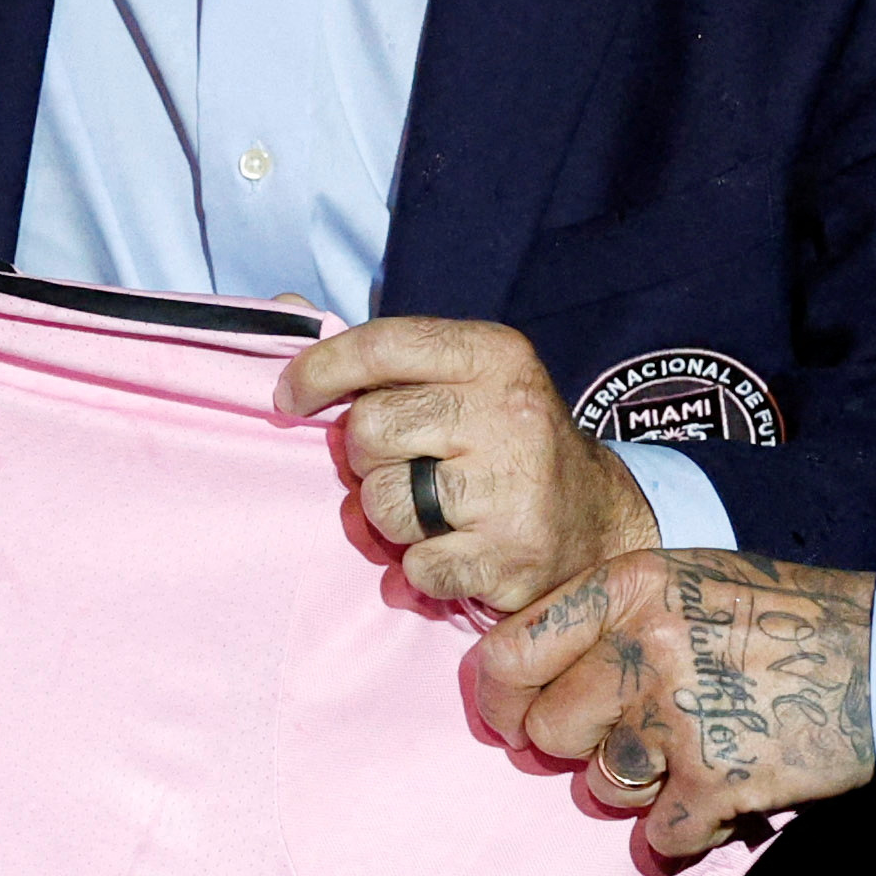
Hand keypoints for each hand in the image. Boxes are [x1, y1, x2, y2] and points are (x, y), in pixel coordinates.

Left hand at [277, 316, 657, 617]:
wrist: (597, 520)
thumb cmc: (504, 443)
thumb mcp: (462, 377)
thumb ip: (380, 355)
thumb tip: (279, 307)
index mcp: (494, 355)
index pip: (383, 345)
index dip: (320, 370)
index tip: (290, 398)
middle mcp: (509, 412)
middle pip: (369, 430)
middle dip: (367, 458)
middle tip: (404, 467)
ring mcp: (512, 485)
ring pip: (382, 503)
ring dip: (393, 519)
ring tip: (435, 512)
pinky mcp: (511, 554)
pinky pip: (415, 566)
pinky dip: (423, 569)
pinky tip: (458, 551)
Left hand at [471, 548, 875, 859]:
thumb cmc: (778, 618)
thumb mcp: (685, 579)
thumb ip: (606, 615)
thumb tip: (518, 673)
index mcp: (628, 586)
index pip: (506, 654)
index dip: (499, 700)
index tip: (513, 717)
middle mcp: (646, 646)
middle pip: (546, 731)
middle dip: (578, 747)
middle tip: (629, 737)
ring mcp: (682, 716)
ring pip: (601, 786)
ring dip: (636, 788)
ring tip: (688, 757)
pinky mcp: (720, 780)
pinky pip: (659, 837)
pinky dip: (685, 832)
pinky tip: (718, 797)